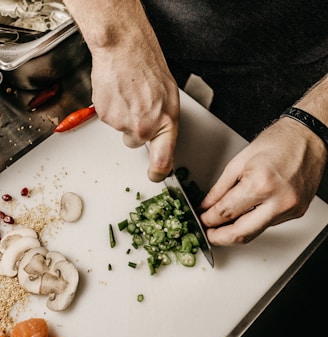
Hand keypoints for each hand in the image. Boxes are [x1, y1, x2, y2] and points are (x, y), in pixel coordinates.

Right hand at [89, 4, 178, 181]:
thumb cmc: (148, 68)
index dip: (158, 173)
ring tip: (129, 94)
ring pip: (122, 130)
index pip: (163, 162)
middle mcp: (144, 128)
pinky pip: (110, 119)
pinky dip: (113, 109)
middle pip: (136, 143)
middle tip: (139, 107)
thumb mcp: (169, 98)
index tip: (155, 176)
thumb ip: (165, 124)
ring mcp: (122, 124)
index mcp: (165, 124)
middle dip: (136, 130)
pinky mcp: (105, 116)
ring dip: (124, 117)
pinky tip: (118, 93)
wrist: (124, 49)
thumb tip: (161, 142)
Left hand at [200, 117, 326, 245]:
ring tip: (221, 226)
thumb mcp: (239, 162)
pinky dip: (252, 223)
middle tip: (208, 234)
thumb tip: (207, 206)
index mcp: (260, 184)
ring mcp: (290, 209)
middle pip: (241, 233)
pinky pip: (268, 224)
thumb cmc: (277, 142)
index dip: (208, 220)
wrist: (307, 137)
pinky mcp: (296, 212)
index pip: (226, 213)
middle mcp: (278, 201)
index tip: (202, 220)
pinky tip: (243, 216)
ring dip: (235, 232)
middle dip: (219, 238)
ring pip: (255, 233)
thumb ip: (219, 188)